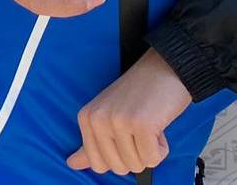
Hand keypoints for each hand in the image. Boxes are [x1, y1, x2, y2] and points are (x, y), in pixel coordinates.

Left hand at [67, 48, 184, 174]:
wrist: (165, 68)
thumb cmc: (140, 93)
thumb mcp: (108, 115)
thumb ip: (92, 143)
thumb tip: (71, 164)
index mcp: (86, 118)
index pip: (98, 164)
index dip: (120, 157)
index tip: (127, 136)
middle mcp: (98, 119)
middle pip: (118, 168)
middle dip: (136, 155)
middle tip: (140, 128)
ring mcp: (118, 121)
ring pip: (136, 165)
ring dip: (150, 151)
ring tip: (149, 125)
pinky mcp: (142, 124)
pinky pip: (153, 159)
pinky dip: (161, 149)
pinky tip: (159, 127)